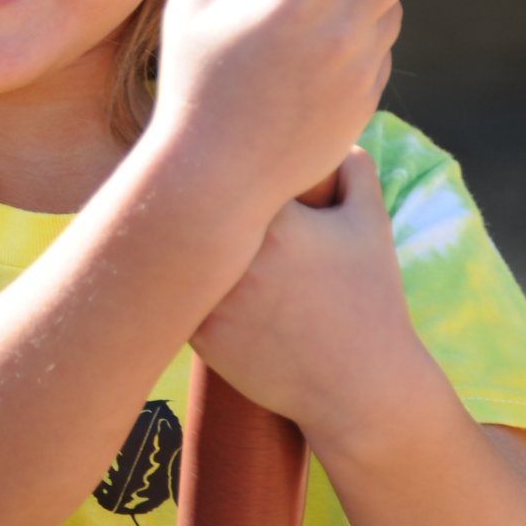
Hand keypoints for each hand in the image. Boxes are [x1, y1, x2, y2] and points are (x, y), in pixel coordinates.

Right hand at [149, 0, 407, 211]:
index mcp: (297, 1)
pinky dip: (365, 42)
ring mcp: (357, 74)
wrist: (215, 177)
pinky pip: (379, 58)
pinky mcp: (363, 106)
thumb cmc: (192, 87)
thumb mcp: (185, 11)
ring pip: (393, 14)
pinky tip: (334, 46)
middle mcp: (339, 34)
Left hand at [188, 148, 429, 437]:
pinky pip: (170, 300)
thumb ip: (354, 170)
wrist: (363, 388)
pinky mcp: (203, 338)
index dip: (212, 161)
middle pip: (185, 208)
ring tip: (153, 223)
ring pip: (170, 256)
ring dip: (168, 243)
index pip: (221, 169)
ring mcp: (216, 300)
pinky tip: (171, 277)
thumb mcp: (372, 227)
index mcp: (275, 219)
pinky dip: (171, 289)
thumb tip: (331, 138)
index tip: (208, 158)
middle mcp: (238, 256)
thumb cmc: (371, 301)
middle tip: (163, 182)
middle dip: (178, 195)